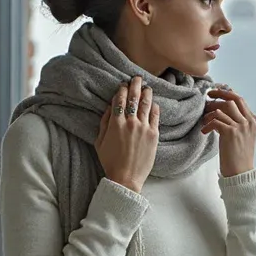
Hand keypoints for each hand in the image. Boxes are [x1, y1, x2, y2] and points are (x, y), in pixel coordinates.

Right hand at [94, 75, 158, 193]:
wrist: (126, 177)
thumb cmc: (110, 161)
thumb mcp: (100, 141)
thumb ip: (104, 122)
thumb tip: (110, 107)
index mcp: (116, 123)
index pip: (120, 99)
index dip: (122, 89)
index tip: (123, 84)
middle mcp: (130, 122)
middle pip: (134, 97)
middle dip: (135, 85)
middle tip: (137, 78)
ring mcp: (143, 128)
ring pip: (146, 104)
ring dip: (147, 93)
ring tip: (147, 87)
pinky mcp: (154, 135)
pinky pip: (155, 116)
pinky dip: (154, 107)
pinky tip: (154, 103)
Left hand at [200, 84, 255, 177]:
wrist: (241, 172)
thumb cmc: (240, 156)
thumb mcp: (244, 136)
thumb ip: (238, 122)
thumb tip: (223, 110)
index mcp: (253, 120)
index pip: (239, 99)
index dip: (226, 93)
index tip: (216, 92)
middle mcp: (248, 121)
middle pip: (231, 99)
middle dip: (217, 96)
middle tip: (207, 98)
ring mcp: (240, 126)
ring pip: (221, 108)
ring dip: (209, 112)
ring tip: (204, 120)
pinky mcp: (230, 133)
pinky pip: (215, 120)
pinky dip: (207, 125)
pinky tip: (204, 131)